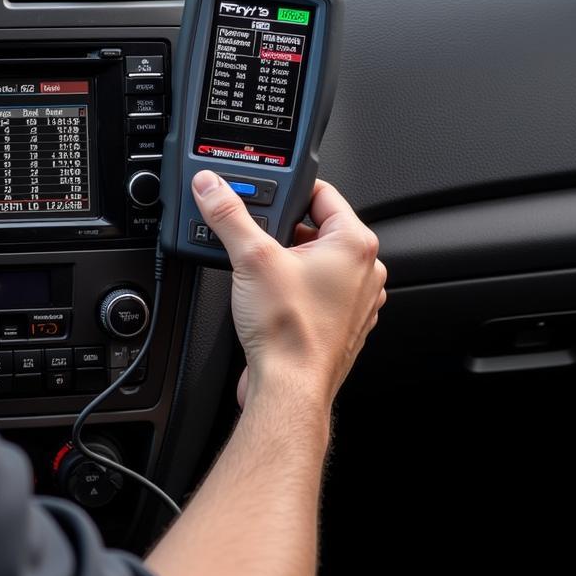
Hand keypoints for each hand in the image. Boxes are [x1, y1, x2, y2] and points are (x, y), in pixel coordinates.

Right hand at [191, 171, 385, 416]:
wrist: (289, 389)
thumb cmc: (289, 332)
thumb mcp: (251, 258)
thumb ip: (228, 215)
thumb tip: (211, 187)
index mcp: (355, 244)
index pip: (322, 193)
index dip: (287, 190)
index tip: (263, 195)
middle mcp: (364, 271)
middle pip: (315, 228)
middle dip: (281, 231)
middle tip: (254, 240)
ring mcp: (355, 301)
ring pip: (314, 262)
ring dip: (286, 262)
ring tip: (260, 274)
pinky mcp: (340, 325)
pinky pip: (315, 292)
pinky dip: (293, 290)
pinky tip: (269, 299)